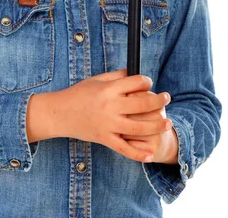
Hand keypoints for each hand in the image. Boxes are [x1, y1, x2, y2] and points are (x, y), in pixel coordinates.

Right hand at [54, 67, 172, 163]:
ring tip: (168, 122)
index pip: (134, 83)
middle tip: (167, 98)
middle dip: (157, 101)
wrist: (59, 113)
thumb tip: (133, 73)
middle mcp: (110, 107)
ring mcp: (108, 125)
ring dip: (156, 126)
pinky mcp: (104, 139)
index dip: (145, 81)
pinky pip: (124, 149)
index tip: (148, 83)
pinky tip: (150, 155)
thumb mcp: (96, 80)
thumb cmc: (77, 94)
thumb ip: (116, 76)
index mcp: (108, 89)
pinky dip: (138, 154)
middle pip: (141, 105)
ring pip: (138, 128)